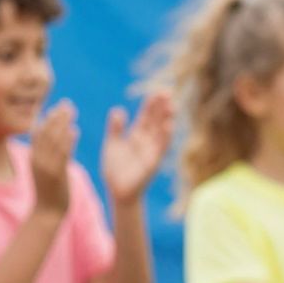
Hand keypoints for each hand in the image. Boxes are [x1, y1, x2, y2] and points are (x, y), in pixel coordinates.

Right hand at [29, 102, 76, 216]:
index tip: (56, 107)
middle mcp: (37, 159)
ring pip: (53, 140)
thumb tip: (52, 144)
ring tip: (71, 110)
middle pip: (45, 132)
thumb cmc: (49, 192)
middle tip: (67, 103)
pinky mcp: (56, 174)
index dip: (47, 118)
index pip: (38, 133)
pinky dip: (67, 141)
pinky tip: (74, 130)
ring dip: (62, 123)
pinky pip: (62, 155)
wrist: (47, 214)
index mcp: (34, 158)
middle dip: (56, 116)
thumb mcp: (44, 171)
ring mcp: (45, 166)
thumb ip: (47, 156)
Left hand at [100, 91, 175, 208]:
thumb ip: (115, 128)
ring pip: (161, 132)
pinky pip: (160, 148)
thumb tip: (118, 110)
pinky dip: (165, 137)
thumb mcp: (112, 145)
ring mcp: (151, 152)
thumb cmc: (115, 170)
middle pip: (156, 121)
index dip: (151, 104)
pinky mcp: (152, 163)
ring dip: (167, 119)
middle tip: (167, 91)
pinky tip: (169, 125)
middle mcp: (146, 142)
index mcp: (136, 136)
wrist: (117, 192)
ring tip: (171, 105)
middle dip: (161, 107)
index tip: (158, 90)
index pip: (146, 116)